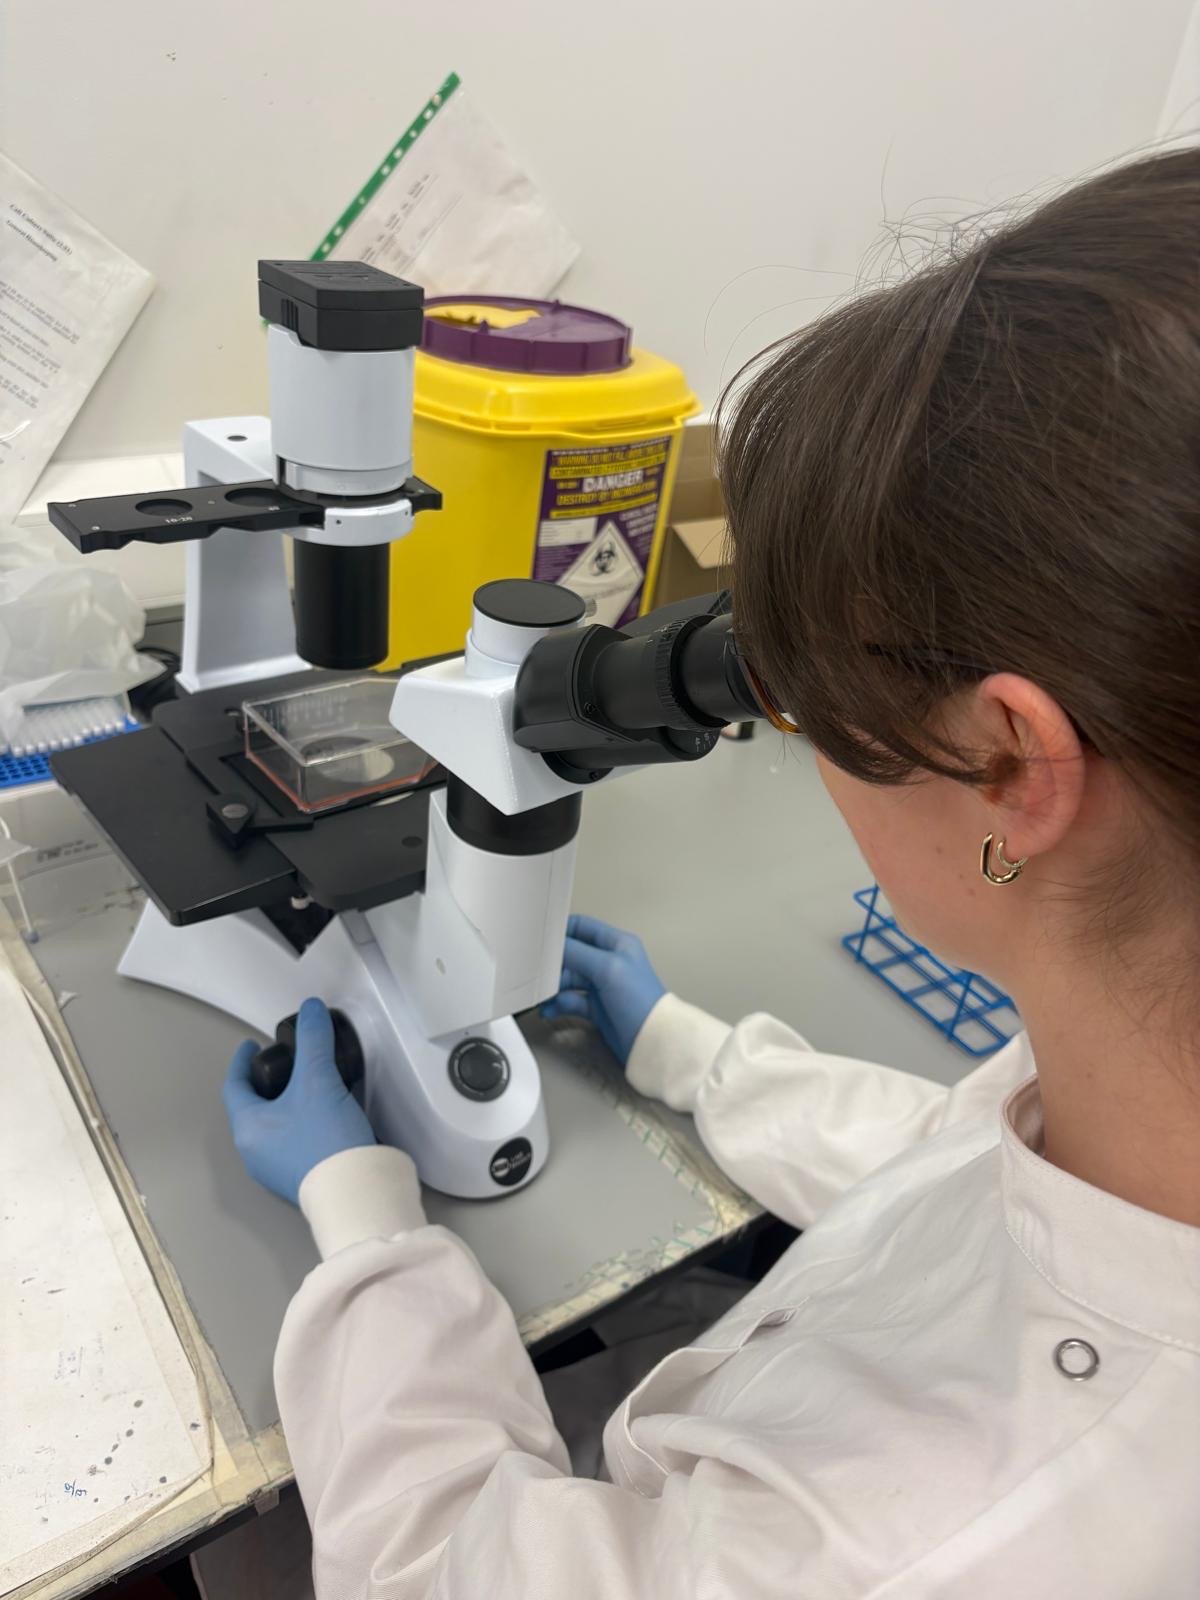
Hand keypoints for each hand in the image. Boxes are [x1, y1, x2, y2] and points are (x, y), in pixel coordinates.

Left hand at [222, 998, 374, 1205]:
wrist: (354, 1191)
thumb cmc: (323, 1136)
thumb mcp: (319, 1080)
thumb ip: (314, 1040)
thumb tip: (311, 1008)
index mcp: (248, 1127)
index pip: (234, 1086)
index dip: (242, 1061)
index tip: (253, 1044)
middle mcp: (254, 1152)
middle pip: (252, 1108)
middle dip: (266, 1083)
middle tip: (285, 1062)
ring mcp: (275, 1170)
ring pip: (272, 1127)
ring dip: (283, 1104)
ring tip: (306, 1085)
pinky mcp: (298, 1180)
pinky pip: (290, 1143)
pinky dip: (298, 1123)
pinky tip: (321, 1114)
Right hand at [541, 914, 665, 1064]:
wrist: (651, 1042)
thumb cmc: (641, 1002)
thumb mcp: (607, 968)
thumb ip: (577, 953)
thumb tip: (552, 944)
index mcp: (617, 944)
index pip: (581, 927)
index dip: (560, 931)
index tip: (540, 941)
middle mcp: (609, 962)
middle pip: (571, 954)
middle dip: (553, 964)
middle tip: (537, 973)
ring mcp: (603, 986)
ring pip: (568, 979)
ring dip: (552, 986)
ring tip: (540, 995)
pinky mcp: (598, 1008)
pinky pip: (571, 1000)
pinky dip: (558, 1004)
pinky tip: (549, 1009)